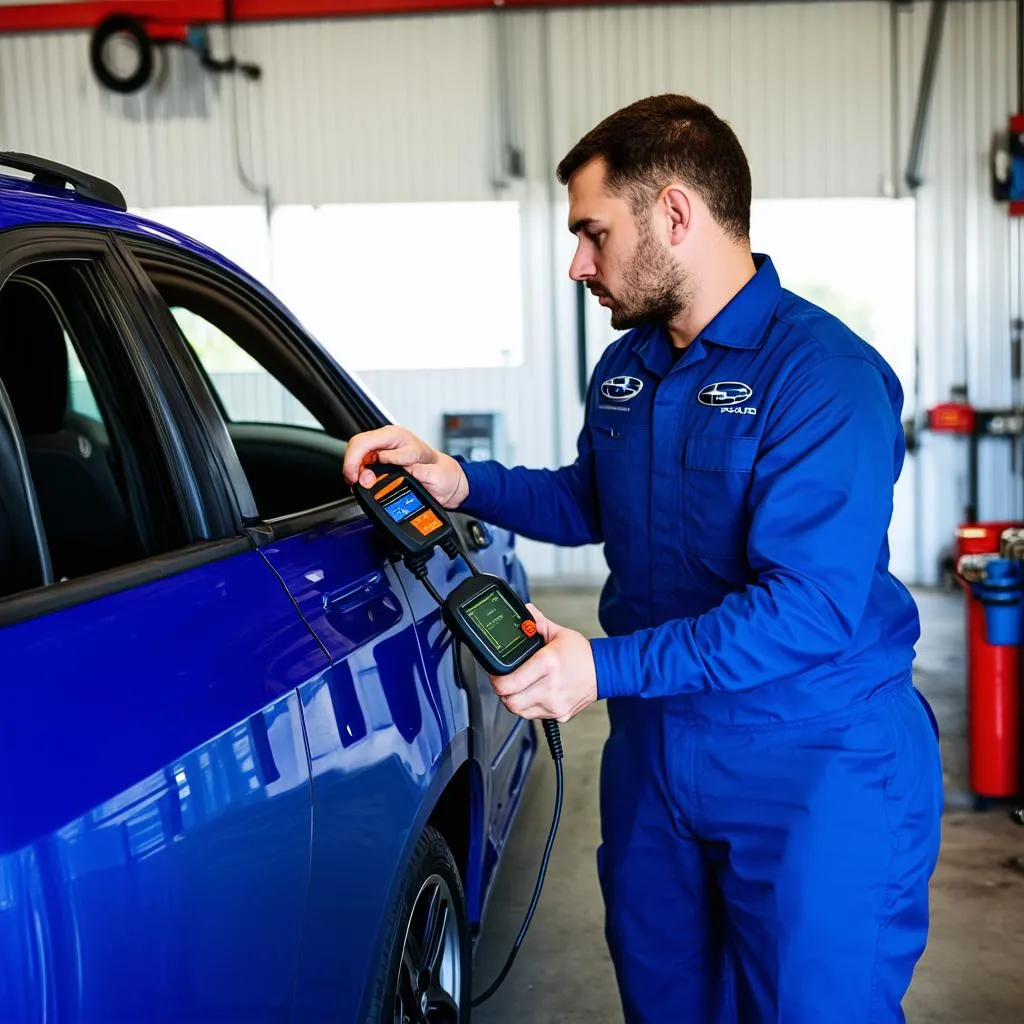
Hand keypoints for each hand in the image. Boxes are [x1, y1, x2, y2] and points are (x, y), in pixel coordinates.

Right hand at [342, 425, 468, 508]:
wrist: (448, 482)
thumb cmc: (443, 474)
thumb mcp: (432, 473)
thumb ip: (412, 468)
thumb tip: (388, 462)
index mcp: (400, 437)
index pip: (369, 441)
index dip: (358, 460)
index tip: (360, 478)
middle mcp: (390, 440)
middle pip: (358, 444)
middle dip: (352, 464)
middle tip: (356, 482)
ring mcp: (384, 449)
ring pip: (357, 453)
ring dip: (354, 470)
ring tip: (359, 483)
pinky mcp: (381, 460)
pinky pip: (362, 463)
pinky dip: (358, 474)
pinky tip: (362, 482)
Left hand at [488, 604, 598, 722]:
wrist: (605, 671)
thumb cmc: (582, 654)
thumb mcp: (558, 633)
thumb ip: (537, 622)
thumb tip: (525, 611)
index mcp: (547, 664)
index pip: (508, 683)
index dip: (495, 680)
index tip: (495, 674)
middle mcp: (550, 687)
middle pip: (510, 702)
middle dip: (502, 693)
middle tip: (505, 682)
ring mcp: (555, 704)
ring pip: (520, 712)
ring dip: (514, 701)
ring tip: (519, 688)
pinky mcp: (559, 715)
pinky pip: (534, 716)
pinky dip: (529, 707)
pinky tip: (533, 695)